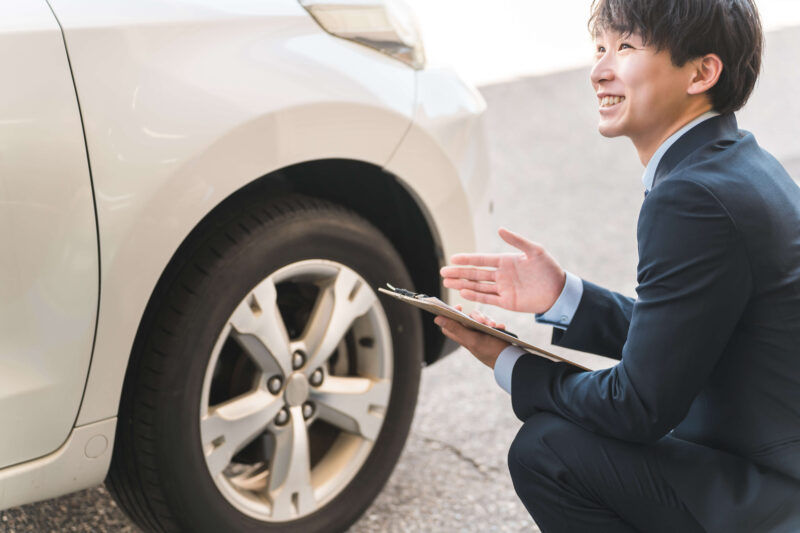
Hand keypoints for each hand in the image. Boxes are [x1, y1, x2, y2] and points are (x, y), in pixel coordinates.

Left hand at [435, 306, 509, 368]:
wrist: (510, 360)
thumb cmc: (490, 352)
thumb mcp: (472, 339)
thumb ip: (456, 328)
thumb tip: (437, 319)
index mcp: (462, 337)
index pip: (449, 325)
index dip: (449, 315)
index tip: (458, 307)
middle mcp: (469, 336)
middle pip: (466, 319)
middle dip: (476, 316)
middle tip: (483, 320)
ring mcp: (481, 335)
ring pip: (480, 320)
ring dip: (488, 320)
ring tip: (494, 326)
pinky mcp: (491, 334)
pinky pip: (491, 324)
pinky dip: (496, 324)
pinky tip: (501, 327)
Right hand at [440, 227, 565, 313]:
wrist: (560, 291)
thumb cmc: (549, 269)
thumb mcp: (535, 250)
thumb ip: (516, 240)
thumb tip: (500, 229)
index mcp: (505, 261)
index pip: (482, 260)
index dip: (467, 259)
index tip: (453, 258)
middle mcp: (501, 275)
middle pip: (475, 274)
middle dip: (459, 273)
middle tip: (443, 272)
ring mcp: (503, 289)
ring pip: (478, 286)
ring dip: (462, 284)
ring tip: (447, 283)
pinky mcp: (507, 302)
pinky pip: (488, 298)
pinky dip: (475, 296)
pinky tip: (463, 293)